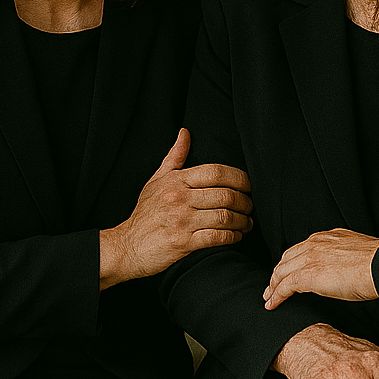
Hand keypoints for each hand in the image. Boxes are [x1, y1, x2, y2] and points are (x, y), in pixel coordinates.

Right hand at [98, 128, 252, 288]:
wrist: (128, 246)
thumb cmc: (145, 213)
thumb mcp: (157, 180)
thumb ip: (175, 157)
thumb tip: (185, 133)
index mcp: (176, 181)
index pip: (216, 172)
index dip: (239, 177)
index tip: (248, 185)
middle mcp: (179, 198)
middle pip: (225, 194)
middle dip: (245, 201)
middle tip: (250, 206)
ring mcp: (181, 221)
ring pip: (225, 216)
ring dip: (243, 221)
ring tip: (247, 222)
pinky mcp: (183, 243)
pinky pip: (217, 237)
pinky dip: (233, 237)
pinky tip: (236, 236)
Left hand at [265, 229, 378, 309]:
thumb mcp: (356, 252)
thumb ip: (343, 257)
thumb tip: (344, 269)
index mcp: (326, 237)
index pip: (300, 249)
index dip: (290, 263)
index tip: (286, 273)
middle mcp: (315, 244)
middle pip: (286, 259)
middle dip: (276, 274)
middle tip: (271, 287)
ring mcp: (310, 258)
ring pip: (282, 272)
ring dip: (273, 286)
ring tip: (269, 298)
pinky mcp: (308, 275)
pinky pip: (285, 286)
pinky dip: (276, 295)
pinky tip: (273, 304)